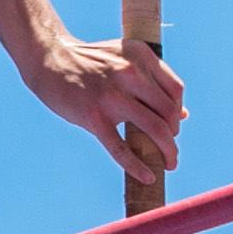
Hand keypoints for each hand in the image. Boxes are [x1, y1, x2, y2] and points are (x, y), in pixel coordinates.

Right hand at [25, 32, 186, 179]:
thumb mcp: (124, 59)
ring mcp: (113, 96)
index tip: (172, 126)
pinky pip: (122, 148)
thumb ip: (152, 81)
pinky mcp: (94, 116)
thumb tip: (183, 115)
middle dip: (174, 136)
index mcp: (141, 56)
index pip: (175, 90)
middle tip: (170, 150)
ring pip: (155, 129)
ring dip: (168, 151)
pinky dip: (138, 166)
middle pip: (169, 112)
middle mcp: (131, 73)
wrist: (49, 59)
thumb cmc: (89, 62)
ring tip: (169, 164)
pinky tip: (147, 177)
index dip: (178, 112)